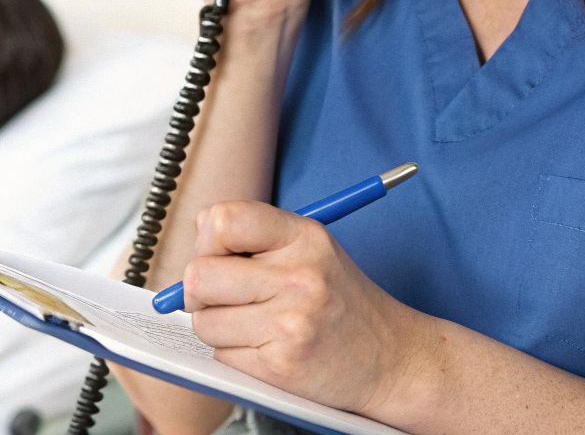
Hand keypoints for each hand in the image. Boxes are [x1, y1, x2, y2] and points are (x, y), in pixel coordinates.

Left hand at [182, 201, 431, 417]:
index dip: (206, 241)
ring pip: (204, 321)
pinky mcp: (281, 364)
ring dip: (217, 327)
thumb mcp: (309, 250)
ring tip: (254, 325)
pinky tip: (267, 347)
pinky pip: (222, 355)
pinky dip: (235, 354)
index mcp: (302, 236)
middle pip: (198, 275)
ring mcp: (290, 322)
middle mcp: (299, 276)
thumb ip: (254, 239)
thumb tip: (192, 245)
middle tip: (223, 297)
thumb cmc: (341, 302)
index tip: (216, 256)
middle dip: (200, 290)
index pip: (222, 220)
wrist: (392, 360)